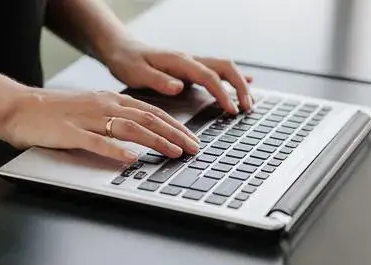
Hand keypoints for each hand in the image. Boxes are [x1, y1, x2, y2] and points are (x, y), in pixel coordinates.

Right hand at [1, 89, 199, 162]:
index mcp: (112, 100)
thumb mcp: (94, 109)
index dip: (175, 126)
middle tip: (193, 148)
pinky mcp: (70, 132)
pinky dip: (116, 150)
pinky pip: (97, 142)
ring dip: (155, 141)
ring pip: (129, 128)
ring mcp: (88, 118)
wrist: (19, 107)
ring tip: (174, 152)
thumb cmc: (58, 112)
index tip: (192, 138)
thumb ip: (117, 119)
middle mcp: (104, 105)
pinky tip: (131, 159)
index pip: (152, 112)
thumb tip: (143, 135)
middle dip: (175, 134)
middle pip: (148, 119)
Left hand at [104, 40, 253, 113]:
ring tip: (249, 104)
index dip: (222, 93)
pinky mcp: (192, 70)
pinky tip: (247, 86)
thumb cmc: (127, 62)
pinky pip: (218, 73)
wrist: (122, 50)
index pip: (209, 76)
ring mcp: (192, 64)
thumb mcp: (136, 72)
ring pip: (225, 69)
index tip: (231, 109)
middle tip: (247, 107)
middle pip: (225, 68)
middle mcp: (190, 60)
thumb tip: (179, 86)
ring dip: (239, 85)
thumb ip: (158, 80)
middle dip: (240, 87)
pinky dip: (233, 80)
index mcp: (179, 61)